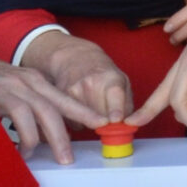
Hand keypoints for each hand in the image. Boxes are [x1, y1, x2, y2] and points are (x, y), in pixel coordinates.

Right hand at [0, 41, 104, 164]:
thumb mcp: (10, 96)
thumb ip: (27, 112)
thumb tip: (42, 139)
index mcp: (35, 82)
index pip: (65, 99)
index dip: (84, 113)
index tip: (101, 126)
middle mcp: (29, 81)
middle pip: (60, 107)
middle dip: (74, 131)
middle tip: (79, 153)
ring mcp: (15, 85)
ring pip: (45, 111)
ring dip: (55, 138)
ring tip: (61, 158)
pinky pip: (22, 115)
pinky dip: (26, 136)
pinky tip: (24, 151)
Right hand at [19, 32, 134, 124]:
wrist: (75, 58)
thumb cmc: (103, 73)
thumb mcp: (122, 83)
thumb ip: (127, 107)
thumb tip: (126, 128)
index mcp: (111, 78)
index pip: (114, 94)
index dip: (115, 108)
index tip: (116, 119)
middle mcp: (91, 83)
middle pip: (100, 117)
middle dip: (105, 122)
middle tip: (106, 113)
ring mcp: (73, 90)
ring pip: (85, 122)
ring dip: (90, 122)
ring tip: (91, 104)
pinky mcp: (59, 98)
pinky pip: (72, 122)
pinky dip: (77, 120)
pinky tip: (80, 106)